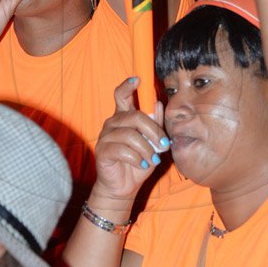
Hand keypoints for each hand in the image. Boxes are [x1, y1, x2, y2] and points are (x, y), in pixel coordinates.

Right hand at [93, 78, 167, 203]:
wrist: (124, 187)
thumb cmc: (139, 162)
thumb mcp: (152, 143)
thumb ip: (154, 124)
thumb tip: (158, 103)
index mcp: (124, 117)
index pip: (122, 95)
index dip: (128, 85)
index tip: (138, 79)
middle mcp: (112, 123)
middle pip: (134, 116)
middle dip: (153, 131)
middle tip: (164, 145)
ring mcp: (105, 136)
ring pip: (130, 135)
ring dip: (146, 149)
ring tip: (153, 160)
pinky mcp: (102, 151)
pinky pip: (122, 150)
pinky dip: (136, 158)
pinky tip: (141, 164)